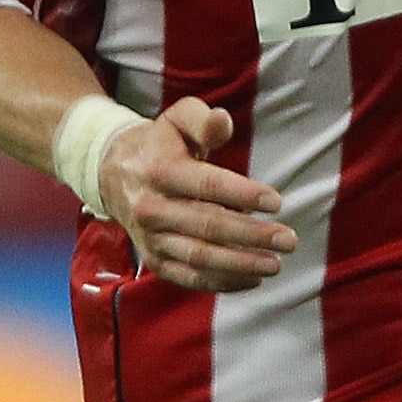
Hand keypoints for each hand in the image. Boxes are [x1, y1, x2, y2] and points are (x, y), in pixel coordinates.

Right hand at [97, 97, 297, 291]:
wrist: (113, 173)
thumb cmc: (160, 144)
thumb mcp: (177, 119)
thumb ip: (201, 119)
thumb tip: (222, 120)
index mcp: (159, 170)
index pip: (206, 185)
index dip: (242, 194)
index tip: (276, 202)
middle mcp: (151, 208)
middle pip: (208, 226)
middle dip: (252, 235)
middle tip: (288, 240)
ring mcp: (151, 238)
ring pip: (200, 257)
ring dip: (241, 264)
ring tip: (275, 264)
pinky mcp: (155, 260)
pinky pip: (190, 277)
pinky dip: (222, 283)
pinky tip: (253, 279)